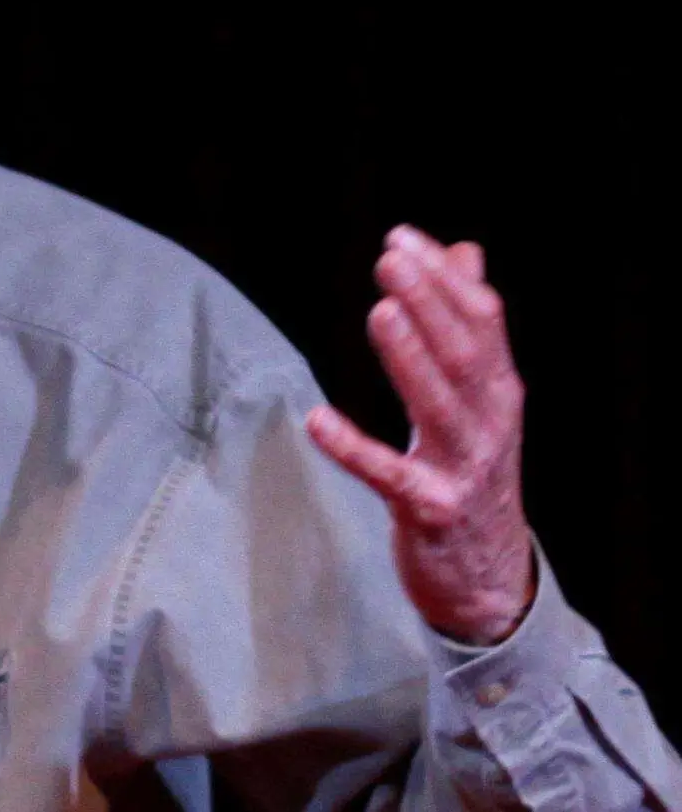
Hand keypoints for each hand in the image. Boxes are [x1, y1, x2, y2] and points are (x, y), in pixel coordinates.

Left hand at [305, 225, 535, 645]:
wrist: (490, 579)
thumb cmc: (473, 471)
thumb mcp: (480, 397)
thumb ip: (470, 325)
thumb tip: (466, 251)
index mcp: (499, 390)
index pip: (483, 321)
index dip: (444, 278)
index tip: (401, 236)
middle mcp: (490, 423)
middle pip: (464, 354)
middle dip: (430, 302)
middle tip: (390, 257)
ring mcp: (463, 469)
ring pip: (439, 406)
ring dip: (410, 358)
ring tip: (380, 312)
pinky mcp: (430, 511)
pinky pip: (389, 476)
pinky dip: (355, 448)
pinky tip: (317, 420)